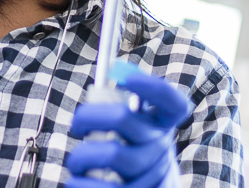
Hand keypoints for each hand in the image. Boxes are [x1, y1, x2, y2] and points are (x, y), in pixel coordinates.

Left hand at [66, 68, 191, 187]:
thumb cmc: (130, 156)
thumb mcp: (134, 129)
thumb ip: (123, 103)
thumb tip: (113, 71)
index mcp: (160, 125)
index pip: (173, 102)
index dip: (153, 87)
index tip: (126, 77)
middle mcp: (160, 147)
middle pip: (122, 118)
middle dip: (88, 115)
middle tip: (77, 125)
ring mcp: (152, 173)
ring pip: (111, 154)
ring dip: (81, 156)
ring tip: (76, 161)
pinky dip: (81, 184)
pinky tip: (75, 181)